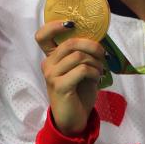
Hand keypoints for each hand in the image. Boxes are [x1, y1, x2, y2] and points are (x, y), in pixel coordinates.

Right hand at [36, 20, 105, 135]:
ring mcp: (52, 75)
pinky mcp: (60, 86)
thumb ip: (82, 54)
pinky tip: (97, 78)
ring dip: (96, 62)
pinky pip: (82, 70)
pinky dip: (94, 72)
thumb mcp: (80, 69)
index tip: (73, 24)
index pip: (42, 36)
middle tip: (102, 55)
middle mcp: (48, 64)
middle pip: (70, 42)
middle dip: (92, 46)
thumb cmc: (79, 93)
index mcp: (51, 58)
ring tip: (100, 70)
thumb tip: (97, 39)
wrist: (73, 119)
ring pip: (78, 56)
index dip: (54, 26)